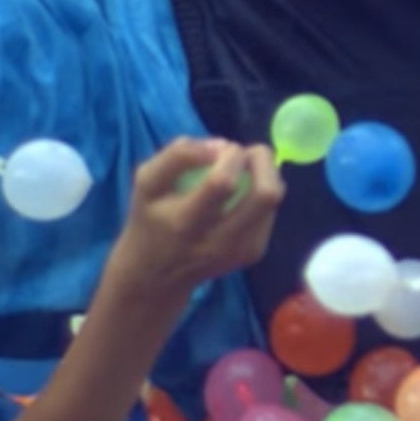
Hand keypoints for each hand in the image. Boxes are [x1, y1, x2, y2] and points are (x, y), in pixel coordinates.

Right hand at [109, 138, 283, 297]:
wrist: (157, 275)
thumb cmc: (151, 219)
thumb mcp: (147, 182)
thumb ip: (178, 156)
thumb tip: (221, 145)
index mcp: (186, 222)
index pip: (222, 183)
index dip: (230, 155)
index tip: (220, 148)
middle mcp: (218, 241)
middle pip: (265, 194)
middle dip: (261, 161)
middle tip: (244, 153)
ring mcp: (240, 250)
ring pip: (272, 200)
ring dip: (266, 174)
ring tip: (245, 169)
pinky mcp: (253, 253)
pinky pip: (271, 211)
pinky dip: (261, 193)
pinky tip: (242, 193)